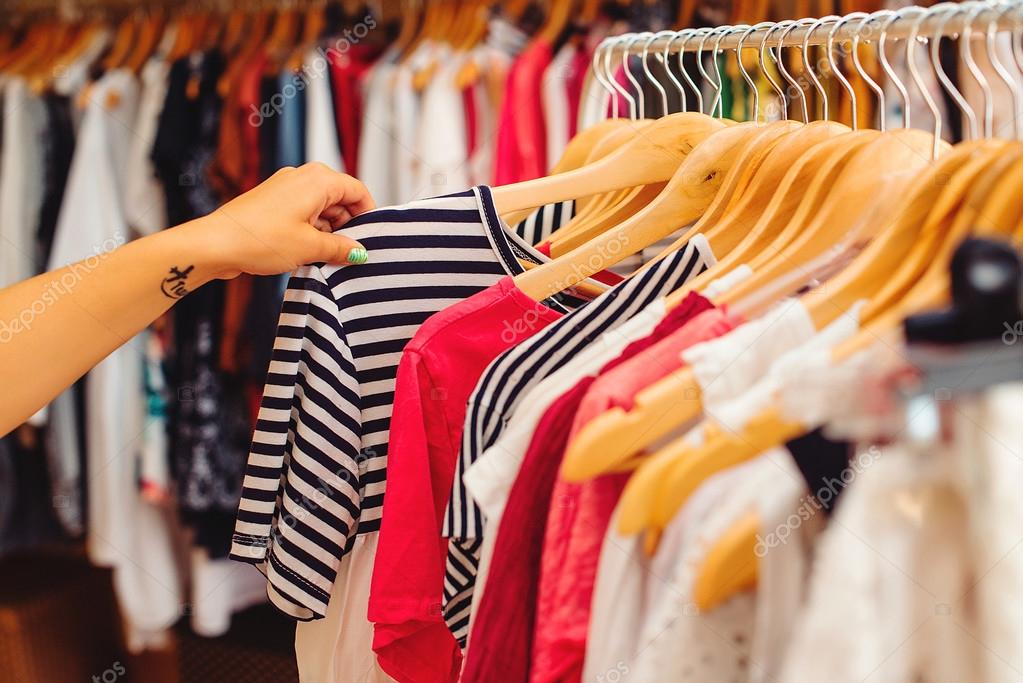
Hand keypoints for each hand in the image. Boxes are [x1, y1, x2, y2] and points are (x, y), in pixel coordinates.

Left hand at [196, 163, 375, 278]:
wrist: (215, 243)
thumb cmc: (258, 238)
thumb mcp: (310, 247)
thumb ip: (341, 248)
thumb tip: (358, 251)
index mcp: (317, 180)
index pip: (357, 190)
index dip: (368, 214)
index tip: (371, 238)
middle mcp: (302, 178)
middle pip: (340, 199)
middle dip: (347, 226)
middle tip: (348, 253)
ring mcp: (286, 188)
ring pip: (322, 207)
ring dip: (328, 231)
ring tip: (325, 257)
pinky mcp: (274, 202)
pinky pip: (304, 213)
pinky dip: (311, 230)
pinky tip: (307, 252)